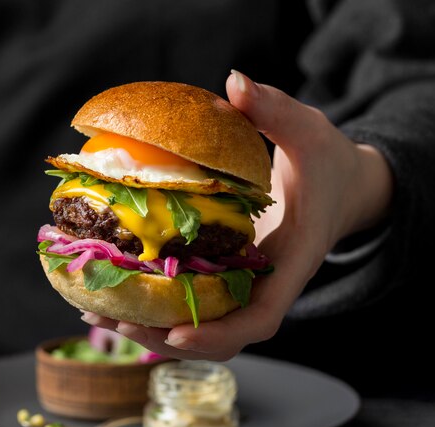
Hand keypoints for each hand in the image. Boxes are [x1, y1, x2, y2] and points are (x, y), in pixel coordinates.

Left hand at [82, 70, 392, 360]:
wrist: (338, 190)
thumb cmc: (327, 165)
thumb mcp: (310, 133)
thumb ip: (276, 110)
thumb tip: (233, 82)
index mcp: (291, 265)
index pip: (262, 318)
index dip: (219, 335)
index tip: (176, 335)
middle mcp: (264, 285)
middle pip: (217, 334)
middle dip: (165, 338)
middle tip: (113, 320)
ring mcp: (243, 283)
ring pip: (198, 323)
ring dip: (149, 326)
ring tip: (96, 312)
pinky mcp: (225, 274)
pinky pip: (190, 298)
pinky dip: (152, 302)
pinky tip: (109, 288)